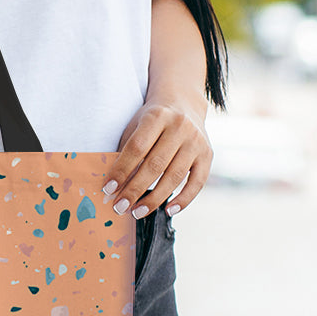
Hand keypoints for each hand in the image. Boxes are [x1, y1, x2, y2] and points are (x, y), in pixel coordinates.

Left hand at [101, 98, 212, 218]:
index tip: (108, 189)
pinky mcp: (208, 154)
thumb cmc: (152, 120)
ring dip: (154, 199)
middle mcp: (179, 126)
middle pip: (155, 165)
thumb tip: (114, 186)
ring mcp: (196, 141)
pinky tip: (169, 210)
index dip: (121, 170)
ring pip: (174, 176)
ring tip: (137, 212)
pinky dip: (184, 199)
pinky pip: (197, 182)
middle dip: (135, 190)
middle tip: (119, 207)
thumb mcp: (136, 126)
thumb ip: (127, 151)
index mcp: (157, 116)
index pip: (136, 148)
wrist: (183, 103)